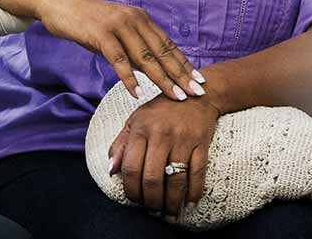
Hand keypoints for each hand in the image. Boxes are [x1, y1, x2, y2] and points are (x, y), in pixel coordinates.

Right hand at [38, 0, 205, 103]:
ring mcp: (118, 25)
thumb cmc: (87, 21)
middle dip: (181, 74)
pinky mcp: (101, 33)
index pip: (167, 44)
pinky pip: (118, 59)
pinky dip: (129, 77)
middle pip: (162, 51)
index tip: (199, 80)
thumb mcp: (116, 32)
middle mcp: (134, 19)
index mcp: (141, 18)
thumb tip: (150, 70)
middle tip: (196, 92)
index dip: (184, 63)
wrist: (59, 3)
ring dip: (162, 79)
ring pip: (145, 57)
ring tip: (175, 96)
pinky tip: (137, 92)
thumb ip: (133, 47)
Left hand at [108, 94, 219, 216]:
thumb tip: (110, 170)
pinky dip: (195, 192)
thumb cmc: (160, 112)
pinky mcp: (201, 143)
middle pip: (152, 177)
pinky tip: (190, 204)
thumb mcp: (135, 121)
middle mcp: (160, 135)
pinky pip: (198, 173)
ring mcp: (182, 140)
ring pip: (175, 179)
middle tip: (151, 210)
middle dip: (150, 200)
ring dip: (171, 202)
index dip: (130, 188)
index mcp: (140, 129)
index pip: (130, 167)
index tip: (133, 200)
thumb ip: (120, 145)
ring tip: (169, 214)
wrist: (195, 96)